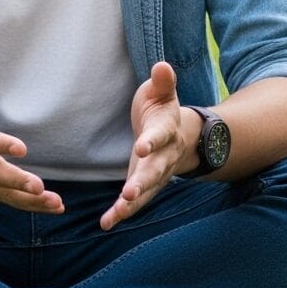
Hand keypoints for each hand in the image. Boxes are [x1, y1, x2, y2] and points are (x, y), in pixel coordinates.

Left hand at [102, 61, 190, 230]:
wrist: (180, 134)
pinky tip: (106, 223)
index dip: (152, 141)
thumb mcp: (162, 93)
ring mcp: (157, 174)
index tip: (142, 147)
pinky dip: (122, 213)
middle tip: (129, 192)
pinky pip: (136, 202)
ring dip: (132, 203)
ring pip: (147, 191)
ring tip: (117, 213)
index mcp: (167, 130)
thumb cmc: (162, 109)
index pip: (161, 136)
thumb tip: (162, 65)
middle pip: (156, 170)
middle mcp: (165, 156)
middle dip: (143, 182)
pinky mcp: (146, 185)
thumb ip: (163, 82)